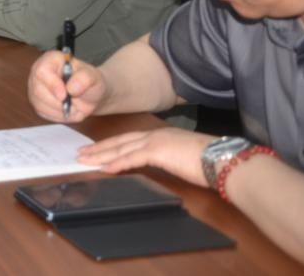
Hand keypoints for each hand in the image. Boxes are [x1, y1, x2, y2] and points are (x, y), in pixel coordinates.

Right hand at [28, 50, 107, 122]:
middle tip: (74, 105)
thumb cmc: (90, 82)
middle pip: (38, 90)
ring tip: (74, 108)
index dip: (52, 84)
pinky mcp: (37, 102)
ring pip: (39, 104)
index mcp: (51, 59)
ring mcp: (36, 88)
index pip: (42, 71)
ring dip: (59, 111)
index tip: (64, 95)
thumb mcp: (93, 77)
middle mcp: (39, 72)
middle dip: (58, 103)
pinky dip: (58, 116)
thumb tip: (71, 88)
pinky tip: (68, 111)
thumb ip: (84, 78)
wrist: (90, 95)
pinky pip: (42, 112)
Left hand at [78, 127, 212, 187]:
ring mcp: (155, 141)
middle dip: (99, 148)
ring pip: (121, 148)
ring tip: (85, 161)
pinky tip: (104, 168)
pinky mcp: (158, 151)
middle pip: (120, 141)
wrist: (222, 159)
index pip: (129, 139)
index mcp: (161, 135)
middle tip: (81, 154)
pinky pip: (131, 158)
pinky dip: (116, 162)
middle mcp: (155, 135)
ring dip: (101, 155)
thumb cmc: (209, 161)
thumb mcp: (183, 156)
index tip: (95, 148)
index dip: (111, 143)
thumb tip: (160, 163)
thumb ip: (168, 157)